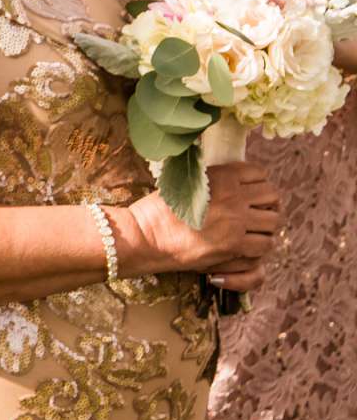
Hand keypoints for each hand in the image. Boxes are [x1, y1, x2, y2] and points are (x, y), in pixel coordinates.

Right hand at [124, 161, 280, 289]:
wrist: (146, 236)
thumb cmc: (158, 209)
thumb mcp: (184, 182)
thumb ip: (212, 179)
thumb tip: (234, 180)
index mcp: (221, 176)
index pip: (259, 173)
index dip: (256, 182)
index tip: (249, 191)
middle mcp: (234, 197)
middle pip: (272, 196)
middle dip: (266, 203)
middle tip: (255, 211)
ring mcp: (236, 222)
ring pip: (274, 221)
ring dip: (265, 224)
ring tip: (253, 229)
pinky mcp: (234, 246)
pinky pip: (265, 244)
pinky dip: (259, 244)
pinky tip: (246, 245)